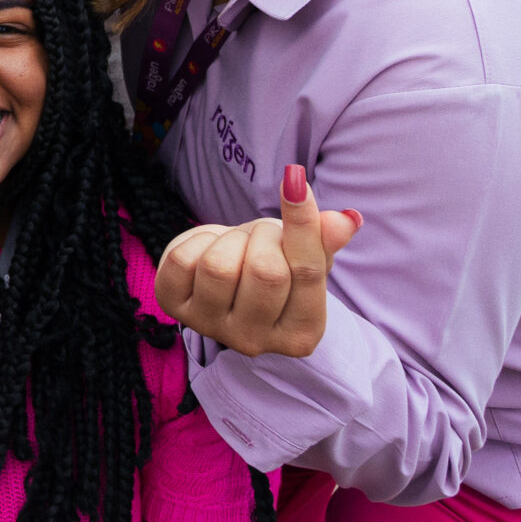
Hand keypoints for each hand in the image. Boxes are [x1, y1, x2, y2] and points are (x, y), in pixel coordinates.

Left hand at [155, 164, 361, 357]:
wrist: (226, 280)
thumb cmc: (275, 264)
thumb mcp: (305, 255)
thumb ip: (324, 240)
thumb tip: (346, 220)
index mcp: (302, 333)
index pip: (308, 272)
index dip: (301, 222)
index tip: (294, 179)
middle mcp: (257, 341)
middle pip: (265, 271)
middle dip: (265, 237)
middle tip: (263, 237)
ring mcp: (212, 329)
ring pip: (219, 267)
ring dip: (230, 240)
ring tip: (237, 246)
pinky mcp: (174, 309)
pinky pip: (182, 261)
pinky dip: (196, 241)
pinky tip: (207, 251)